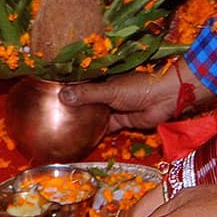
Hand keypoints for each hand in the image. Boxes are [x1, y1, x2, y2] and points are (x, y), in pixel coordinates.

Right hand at [59, 65, 181, 132]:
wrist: (165, 98)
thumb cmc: (140, 86)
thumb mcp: (111, 90)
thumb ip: (88, 94)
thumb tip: (62, 95)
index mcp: (106, 78)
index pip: (84, 81)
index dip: (69, 87)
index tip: (51, 92)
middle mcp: (108, 91)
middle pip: (87, 100)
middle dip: (73, 107)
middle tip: (51, 114)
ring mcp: (114, 106)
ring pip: (94, 115)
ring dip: (83, 121)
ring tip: (60, 128)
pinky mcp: (121, 121)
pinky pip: (104, 128)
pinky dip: (94, 133)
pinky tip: (79, 139)